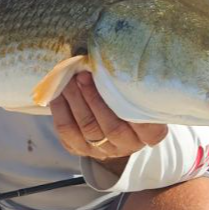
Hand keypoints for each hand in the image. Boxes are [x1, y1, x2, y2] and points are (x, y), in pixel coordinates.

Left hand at [49, 72, 167, 173]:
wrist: (110, 118)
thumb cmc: (128, 98)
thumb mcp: (137, 93)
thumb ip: (132, 84)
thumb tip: (113, 59)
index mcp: (149, 135)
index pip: (150, 130)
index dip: (136, 112)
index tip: (121, 84)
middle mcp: (127, 145)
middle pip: (112, 128)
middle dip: (94, 99)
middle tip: (83, 75)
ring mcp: (103, 150)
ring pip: (88, 129)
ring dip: (76, 101)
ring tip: (69, 80)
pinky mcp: (81, 149)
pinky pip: (67, 133)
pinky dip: (61, 111)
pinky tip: (58, 93)